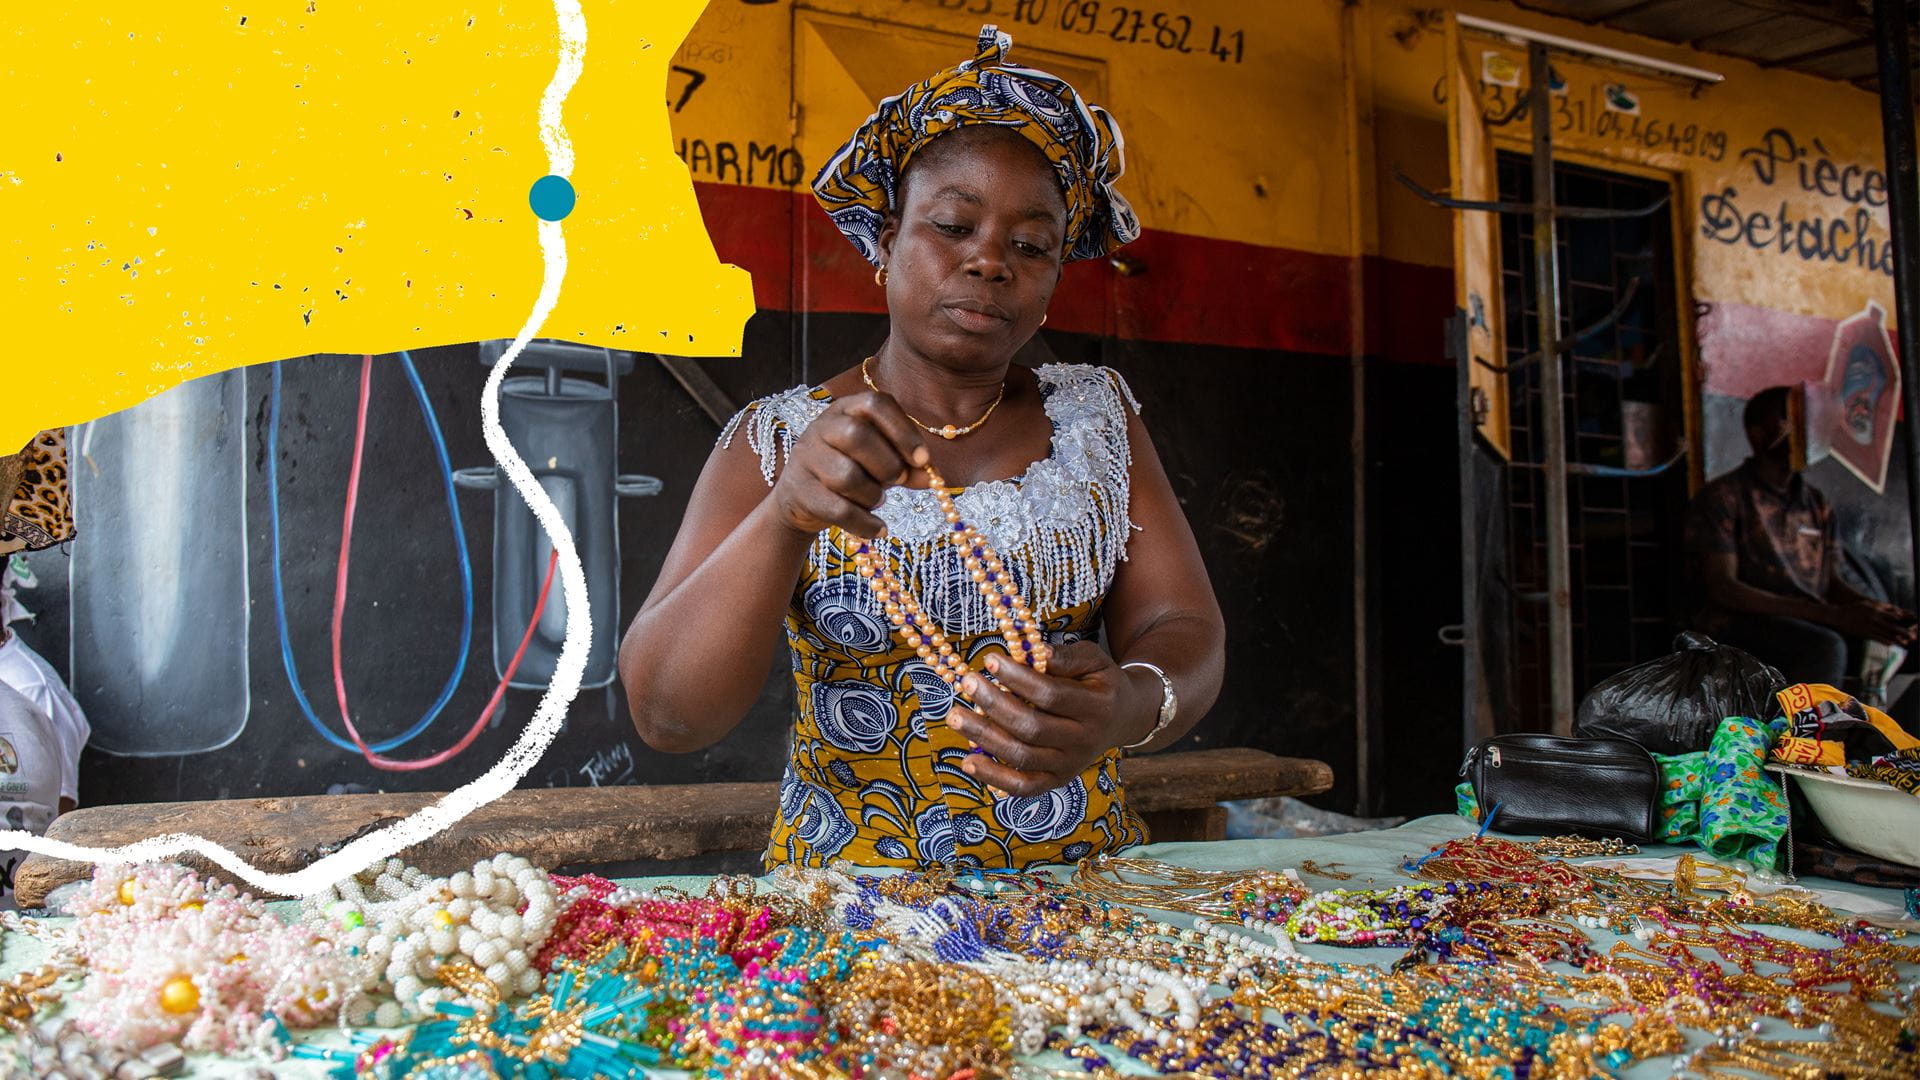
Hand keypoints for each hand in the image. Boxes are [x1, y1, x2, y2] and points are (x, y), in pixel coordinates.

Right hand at [771, 391, 928, 537]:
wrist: (801, 499)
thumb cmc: (849, 470)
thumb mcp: (879, 462)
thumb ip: (906, 465)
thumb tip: (932, 477)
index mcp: (847, 409)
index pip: (876, 404)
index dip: (903, 430)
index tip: (922, 459)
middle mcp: (822, 426)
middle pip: (856, 435)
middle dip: (887, 464)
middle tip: (898, 480)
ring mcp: (806, 457)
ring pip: (846, 476)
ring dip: (873, 495)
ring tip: (878, 500)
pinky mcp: (798, 490)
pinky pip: (837, 509)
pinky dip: (865, 523)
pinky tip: (879, 529)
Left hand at [948, 641, 1158, 796]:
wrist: (1123, 718)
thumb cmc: (1099, 681)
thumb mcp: (1094, 660)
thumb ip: (1066, 656)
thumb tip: (1034, 652)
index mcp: (1096, 707)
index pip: (1051, 695)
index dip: (1019, 679)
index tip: (991, 659)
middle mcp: (1084, 740)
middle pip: (1033, 728)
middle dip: (995, 705)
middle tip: (968, 683)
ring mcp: (1070, 765)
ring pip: (1022, 757)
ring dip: (985, 737)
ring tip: (955, 715)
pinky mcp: (1058, 780)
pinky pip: (1024, 787)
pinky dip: (994, 778)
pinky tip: (967, 761)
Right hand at [1833, 600, 1917, 645]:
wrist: (1837, 616)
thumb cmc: (1853, 608)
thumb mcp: (1867, 604)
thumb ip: (1881, 606)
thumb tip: (1893, 608)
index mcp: (1875, 611)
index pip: (1891, 616)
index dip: (1901, 620)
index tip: (1910, 624)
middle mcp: (1873, 619)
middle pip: (1892, 627)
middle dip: (1904, 632)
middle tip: (1913, 636)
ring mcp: (1869, 627)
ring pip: (1886, 634)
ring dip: (1897, 639)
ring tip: (1906, 643)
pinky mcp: (1864, 633)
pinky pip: (1876, 638)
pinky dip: (1885, 641)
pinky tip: (1892, 644)